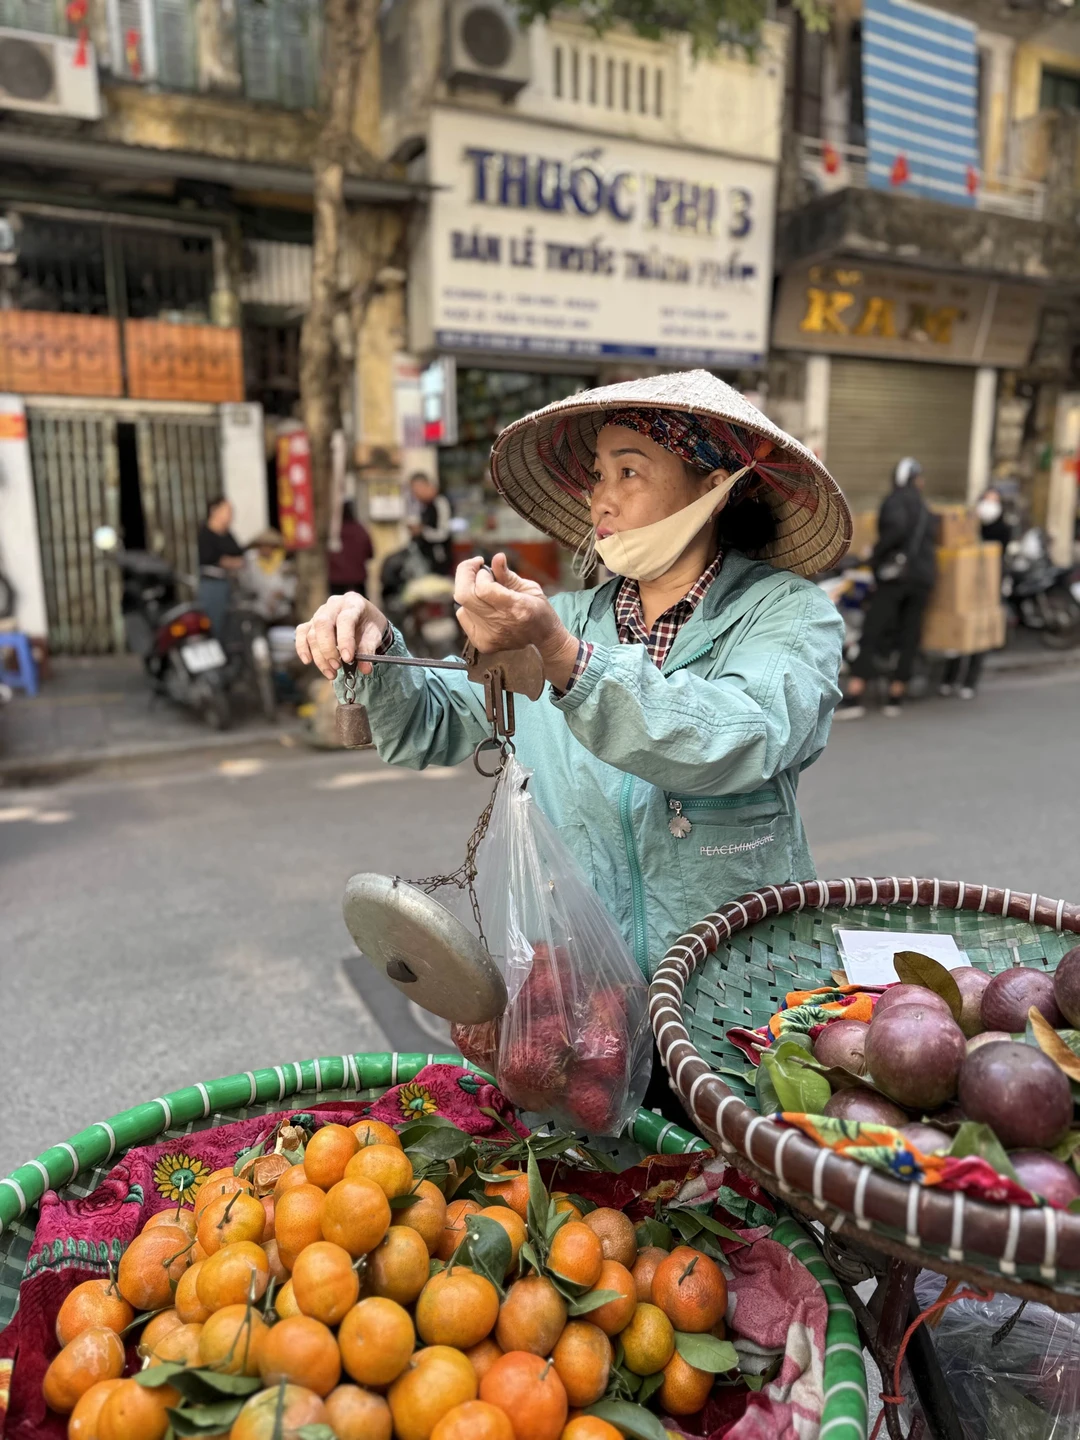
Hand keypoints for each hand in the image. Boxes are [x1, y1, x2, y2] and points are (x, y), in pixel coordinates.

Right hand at [295, 591, 387, 677]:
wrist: (365, 619)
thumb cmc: (369, 625)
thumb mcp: (375, 635)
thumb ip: (369, 651)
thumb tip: (365, 669)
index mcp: (353, 603)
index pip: (345, 619)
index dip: (345, 640)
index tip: (348, 659)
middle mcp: (334, 605)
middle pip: (322, 624)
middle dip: (328, 649)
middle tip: (337, 666)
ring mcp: (320, 612)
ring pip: (312, 633)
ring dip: (319, 656)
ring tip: (331, 673)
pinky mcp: (311, 622)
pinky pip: (301, 633)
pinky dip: (302, 648)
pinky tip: (308, 661)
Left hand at [454, 554, 578, 685]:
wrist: (544, 638)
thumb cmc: (538, 609)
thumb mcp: (529, 587)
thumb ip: (507, 574)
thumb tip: (497, 557)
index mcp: (516, 608)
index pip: (483, 588)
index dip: (480, 574)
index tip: (486, 568)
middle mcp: (500, 624)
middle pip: (464, 596)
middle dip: (464, 575)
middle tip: (474, 567)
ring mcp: (489, 636)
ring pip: (462, 605)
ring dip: (470, 592)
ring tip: (485, 591)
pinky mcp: (481, 642)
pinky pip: (463, 617)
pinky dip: (469, 607)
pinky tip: (484, 606)